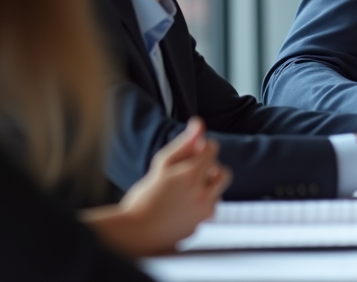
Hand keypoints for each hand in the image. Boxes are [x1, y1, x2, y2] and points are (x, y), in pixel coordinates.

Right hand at [118, 118, 230, 253]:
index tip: (192, 153)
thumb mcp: (162, 164)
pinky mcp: (201, 224)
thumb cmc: (144, 197)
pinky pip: (210, 208)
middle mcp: (203, 192)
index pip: (213, 149)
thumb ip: (184, 144)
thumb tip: (199, 124)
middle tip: (190, 173)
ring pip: (218, 191)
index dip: (203, 148)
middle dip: (210, 168)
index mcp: (192, 174)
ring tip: (185, 190)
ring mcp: (204, 210)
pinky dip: (202, 204)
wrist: (134, 232)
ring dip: (208, 187)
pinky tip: (183, 206)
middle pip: (222, 171)